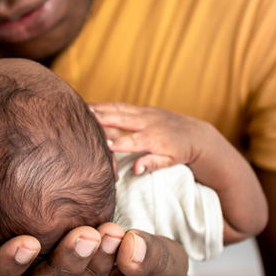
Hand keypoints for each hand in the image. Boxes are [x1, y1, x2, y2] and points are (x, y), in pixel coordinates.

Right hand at [89, 102, 209, 174]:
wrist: (195, 134)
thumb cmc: (180, 152)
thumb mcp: (170, 161)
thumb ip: (153, 164)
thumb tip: (136, 170)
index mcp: (154, 138)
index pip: (133, 141)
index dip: (118, 143)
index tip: (104, 145)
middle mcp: (148, 122)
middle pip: (121, 119)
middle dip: (102, 118)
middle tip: (84, 117)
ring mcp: (145, 112)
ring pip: (118, 109)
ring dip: (99, 107)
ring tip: (80, 108)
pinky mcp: (142, 108)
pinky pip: (120, 106)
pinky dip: (104, 105)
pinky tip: (90, 106)